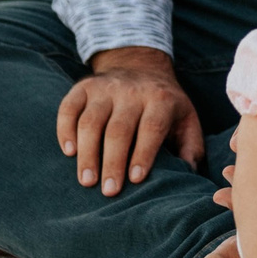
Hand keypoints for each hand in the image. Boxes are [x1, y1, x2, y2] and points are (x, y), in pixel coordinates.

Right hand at [56, 47, 204, 195]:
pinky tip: (69, 152)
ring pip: (91, 121)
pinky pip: (69, 108)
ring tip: (87, 181)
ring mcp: (105, 88)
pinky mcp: (83, 87)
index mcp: (161, 99)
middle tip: (108, 191)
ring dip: (87, 153)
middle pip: (119, 129)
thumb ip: (191, 147)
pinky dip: (65, 130)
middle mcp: (132, 91)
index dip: (143, 153)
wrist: (141, 66)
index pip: (151, 127)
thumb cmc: (165, 105)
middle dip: (113, 162)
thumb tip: (188, 176)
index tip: (135, 179)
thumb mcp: (186, 119)